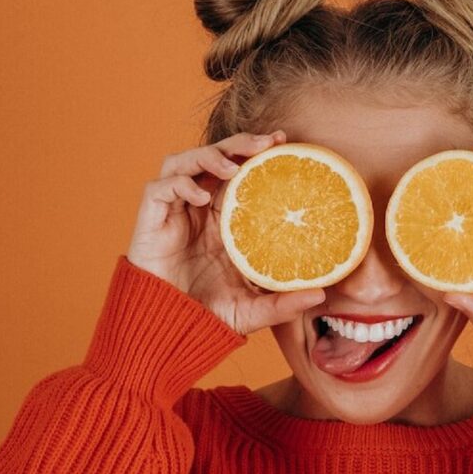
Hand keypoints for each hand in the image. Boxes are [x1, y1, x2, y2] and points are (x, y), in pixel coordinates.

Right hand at [126, 130, 325, 334]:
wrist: (168, 331)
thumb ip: (284, 303)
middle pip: (215, 157)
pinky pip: (160, 188)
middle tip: (267, 142)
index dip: (257, 152)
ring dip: (209, 156)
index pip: (240, 171)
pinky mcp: (151, 220)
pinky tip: (201, 197)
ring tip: (233, 167)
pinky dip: (180, 184)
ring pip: (184, 161)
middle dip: (239, 143)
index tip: (283, 142)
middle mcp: (199, 208)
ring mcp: (175, 212)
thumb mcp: (253, 309)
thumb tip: (322, 296)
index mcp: (225, 219)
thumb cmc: (208, 316)